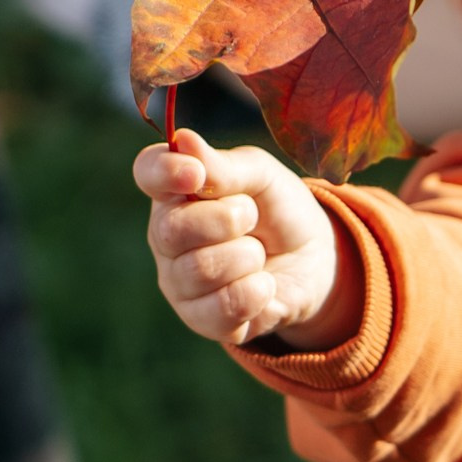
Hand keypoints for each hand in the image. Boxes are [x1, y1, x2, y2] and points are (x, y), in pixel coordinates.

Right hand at [134, 127, 362, 349]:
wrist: (313, 261)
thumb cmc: (278, 209)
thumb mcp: (263, 176)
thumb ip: (225, 166)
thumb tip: (183, 141)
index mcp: (175, 192)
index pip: (148, 174)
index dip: (164, 173)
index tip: (194, 174)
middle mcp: (166, 238)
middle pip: (171, 231)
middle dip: (227, 220)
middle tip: (252, 216)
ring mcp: (180, 282)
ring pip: (200, 271)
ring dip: (247, 257)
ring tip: (259, 253)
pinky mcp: (202, 320)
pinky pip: (221, 309)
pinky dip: (255, 293)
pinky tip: (263, 285)